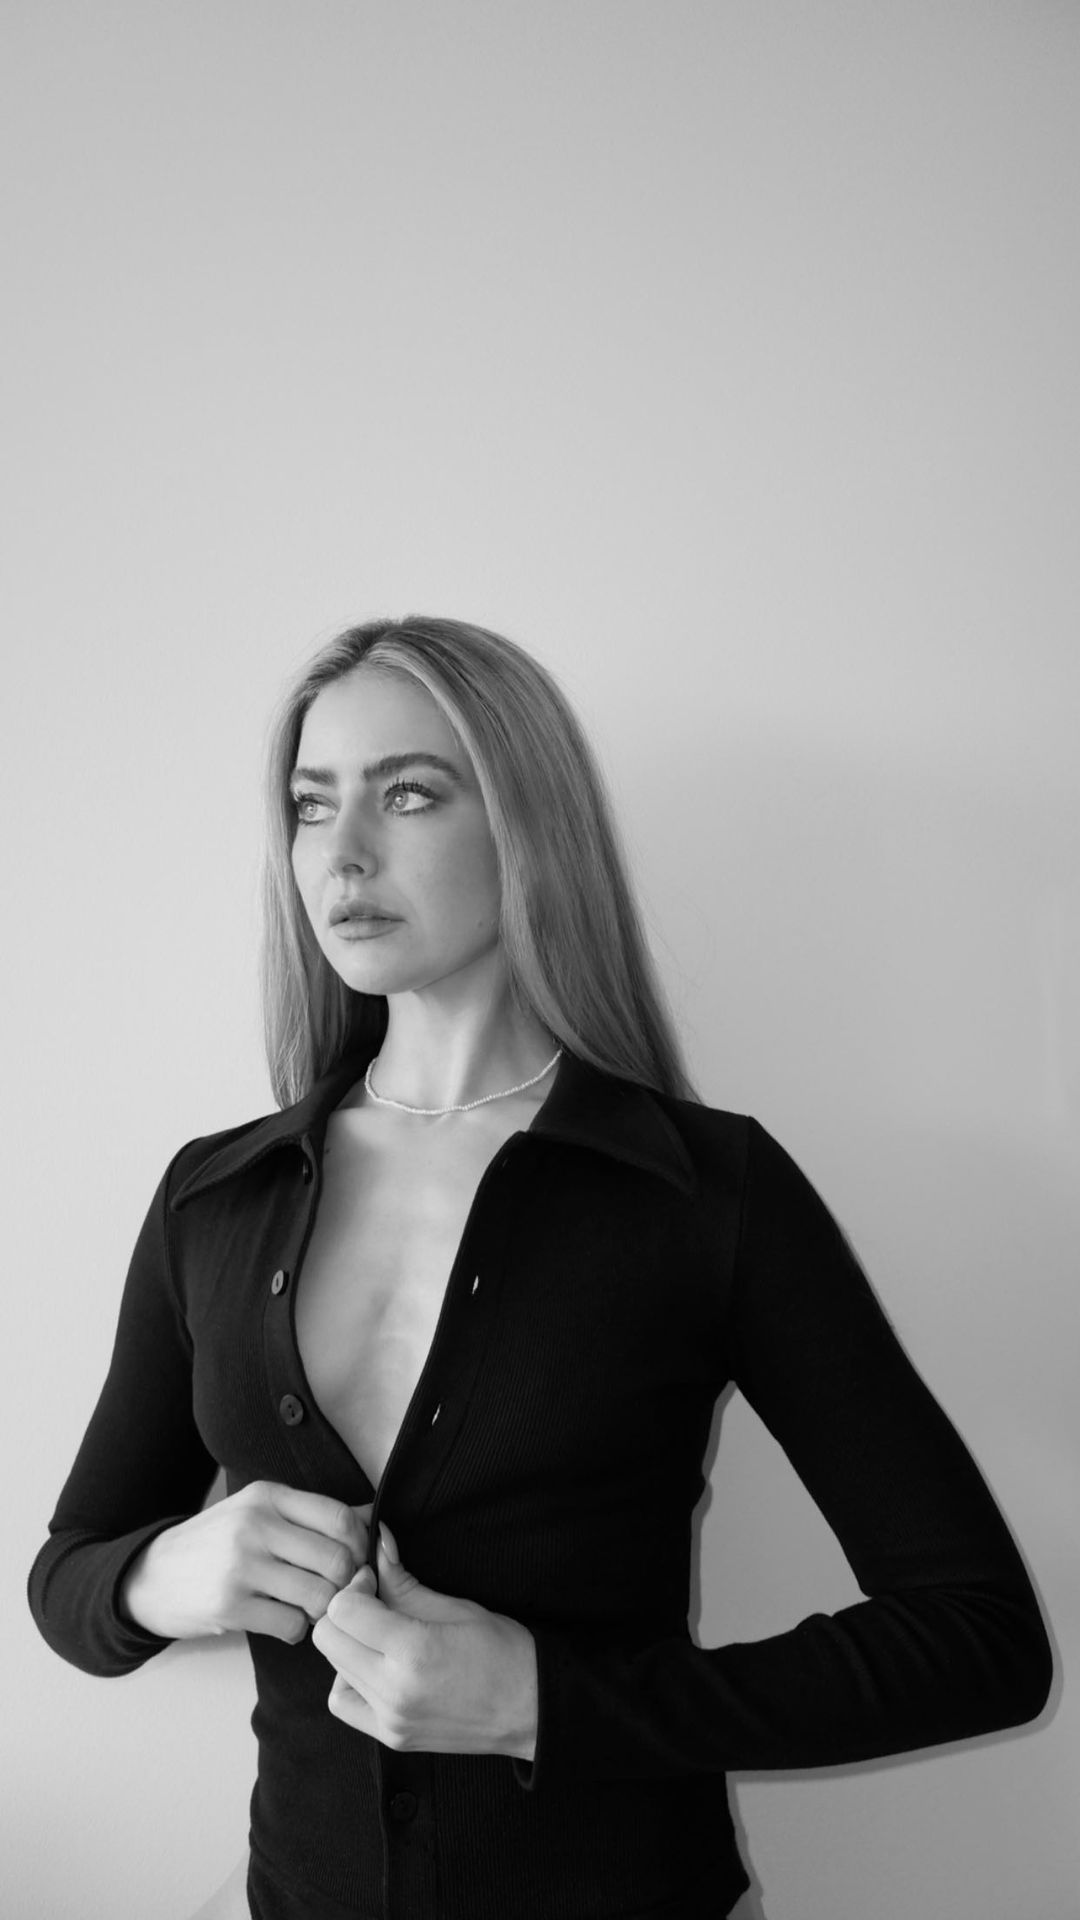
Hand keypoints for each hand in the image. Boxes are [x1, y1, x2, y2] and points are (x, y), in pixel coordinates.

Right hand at [119, 1481, 372, 1644]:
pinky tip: (283, 1621)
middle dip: (348, 1583)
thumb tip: (372, 1516)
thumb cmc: (217, 1544)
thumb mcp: (258, 1513)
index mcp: (267, 1497)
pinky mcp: (230, 1606)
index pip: (340, 1518)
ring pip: (321, 1595)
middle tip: (338, 1593)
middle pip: (338, 1559)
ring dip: (324, 1611)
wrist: (151, 1577)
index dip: (362, 1545)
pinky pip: (293, 1625)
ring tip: (310, 1608)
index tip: (358, 1561)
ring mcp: (241, 1566)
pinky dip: (298, 1630)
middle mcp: (255, 1525)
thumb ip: (311, 1515)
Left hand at [311, 1523, 537, 1760]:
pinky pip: (343, 1703)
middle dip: (344, 1610)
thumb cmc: (502, 1651)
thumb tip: (377, 1543)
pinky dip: (347, 1679)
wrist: (530, 1707)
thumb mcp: (453, 1605)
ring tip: (378, 1632)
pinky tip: (373, 1665)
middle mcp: (394, 1691)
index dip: (354, 1585)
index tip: (375, 1579)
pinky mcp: (390, 1737)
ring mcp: (390, 1720)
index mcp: (413, 1652)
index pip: (343, 1610)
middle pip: (328, 1638)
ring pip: (332, 1668)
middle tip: (373, 1600)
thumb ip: (402, 1580)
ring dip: (346, 1642)